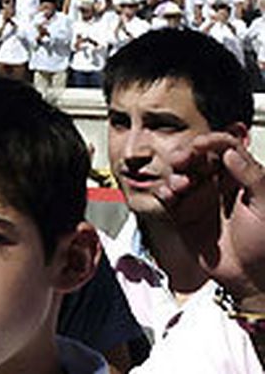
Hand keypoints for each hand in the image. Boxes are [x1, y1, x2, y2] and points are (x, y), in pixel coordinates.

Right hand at [158, 132, 264, 306]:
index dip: (211, 141)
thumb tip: (231, 151)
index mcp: (240, 178)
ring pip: (179, 174)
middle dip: (185, 154)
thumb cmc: (264, 244)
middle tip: (180, 160)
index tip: (200, 144)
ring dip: (175, 175)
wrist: (251, 279)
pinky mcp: (184, 215)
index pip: (225, 147)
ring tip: (180, 186)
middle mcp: (218, 184)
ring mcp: (199, 199)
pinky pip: (168, 197)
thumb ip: (252, 177)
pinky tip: (169, 196)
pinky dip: (164, 193)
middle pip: (196, 157)